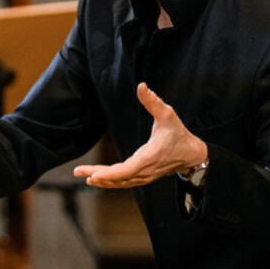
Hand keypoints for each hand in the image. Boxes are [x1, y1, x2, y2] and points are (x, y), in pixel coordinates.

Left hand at [73, 82, 206, 188]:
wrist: (191, 154)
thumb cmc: (178, 134)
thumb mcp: (168, 115)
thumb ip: (153, 101)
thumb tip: (142, 86)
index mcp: (149, 157)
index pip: (127, 170)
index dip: (109, 174)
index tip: (93, 175)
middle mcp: (145, 171)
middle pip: (118, 178)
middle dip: (97, 175)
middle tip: (78, 172)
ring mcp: (144, 176)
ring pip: (120, 182)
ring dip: (102, 179)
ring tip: (84, 175)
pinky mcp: (143, 177)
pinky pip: (124, 181)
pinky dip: (110, 181)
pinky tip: (97, 178)